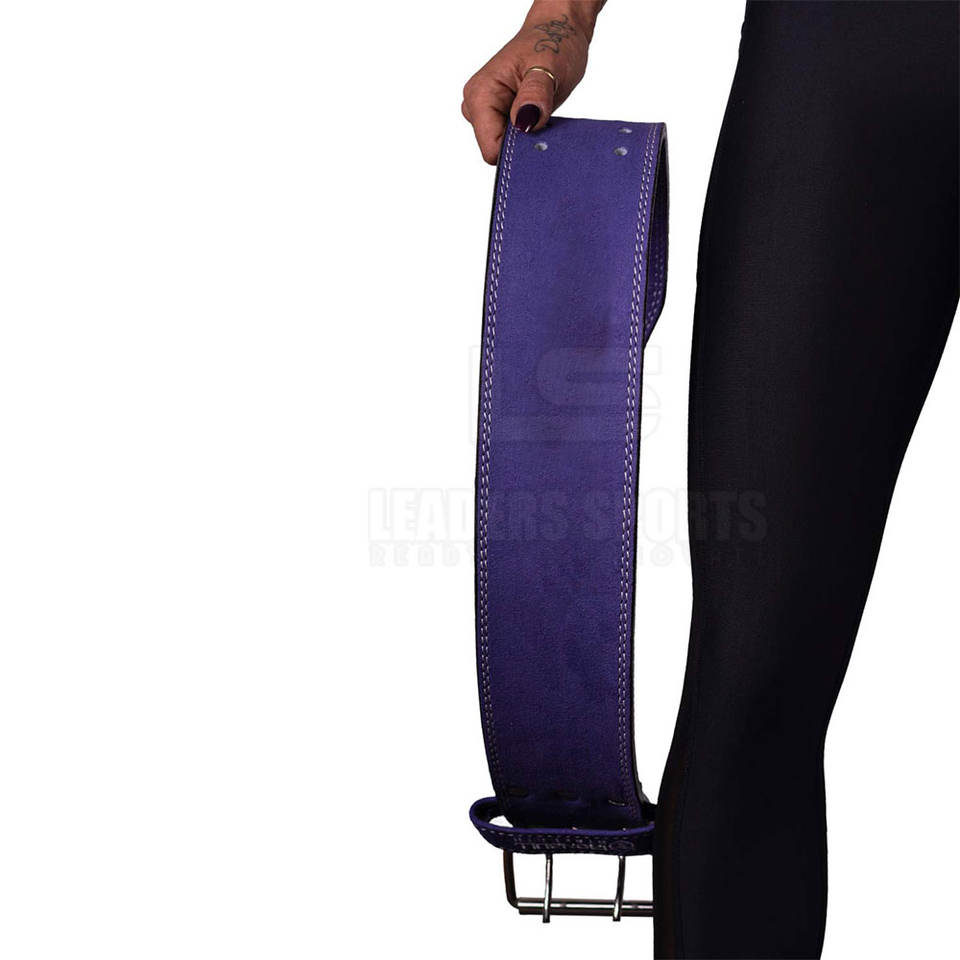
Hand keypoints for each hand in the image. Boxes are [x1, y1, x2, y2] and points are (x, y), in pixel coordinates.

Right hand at [461, 1, 603, 163]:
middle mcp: (476, 106)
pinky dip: (528, 136)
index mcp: (480, 94)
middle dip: (523, 143)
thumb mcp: (549, 66)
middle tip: (544, 117)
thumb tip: (524, 122)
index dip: (518, 149)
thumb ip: (535, 95)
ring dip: (527, 139)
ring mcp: (485, 113)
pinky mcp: (497, 118)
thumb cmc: (553, 43)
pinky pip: (511, 141)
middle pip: (497, 151)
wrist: (557, 32)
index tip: (538, 131)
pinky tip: (539, 118)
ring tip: (542, 113)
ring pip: (505, 149)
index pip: (491, 148)